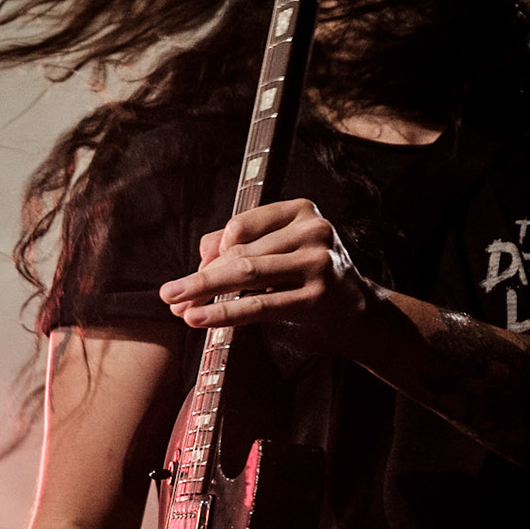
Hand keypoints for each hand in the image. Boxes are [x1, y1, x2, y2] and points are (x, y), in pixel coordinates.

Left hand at [158, 199, 376, 347]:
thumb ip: (243, 244)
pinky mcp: (317, 297)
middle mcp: (313, 230)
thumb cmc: (312, 278)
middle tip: (170, 293)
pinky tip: (202, 318)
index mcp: (301, 210)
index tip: (194, 271)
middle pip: (241, 252)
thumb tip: (202, 253)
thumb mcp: (281, 251)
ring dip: (206, 293)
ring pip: (247, 276)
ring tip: (180, 308)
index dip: (212, 250)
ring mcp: (318, 262)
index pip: (241, 225)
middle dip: (201, 276)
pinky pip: (260, 305)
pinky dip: (226, 312)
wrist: (359, 313)